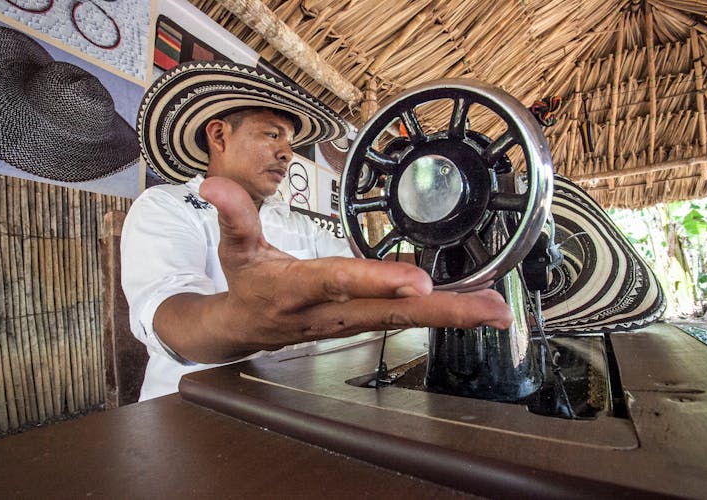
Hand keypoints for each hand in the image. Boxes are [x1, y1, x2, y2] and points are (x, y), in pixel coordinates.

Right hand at [156, 177, 513, 363]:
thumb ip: (232, 214)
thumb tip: (211, 184)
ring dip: (451, 315)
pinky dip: (439, 315)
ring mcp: (349, 323)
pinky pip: (403, 321)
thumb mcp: (233, 249)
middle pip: (388, 311)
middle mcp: (330, 312)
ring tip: (495, 310)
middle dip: (441, 310)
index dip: (376, 281)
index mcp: (297, 289)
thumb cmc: (244, 285)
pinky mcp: (362, 324)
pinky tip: (470, 309)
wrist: (241, 330)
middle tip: (489, 308)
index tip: (417, 281)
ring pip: (403, 321)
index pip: (339, 282)